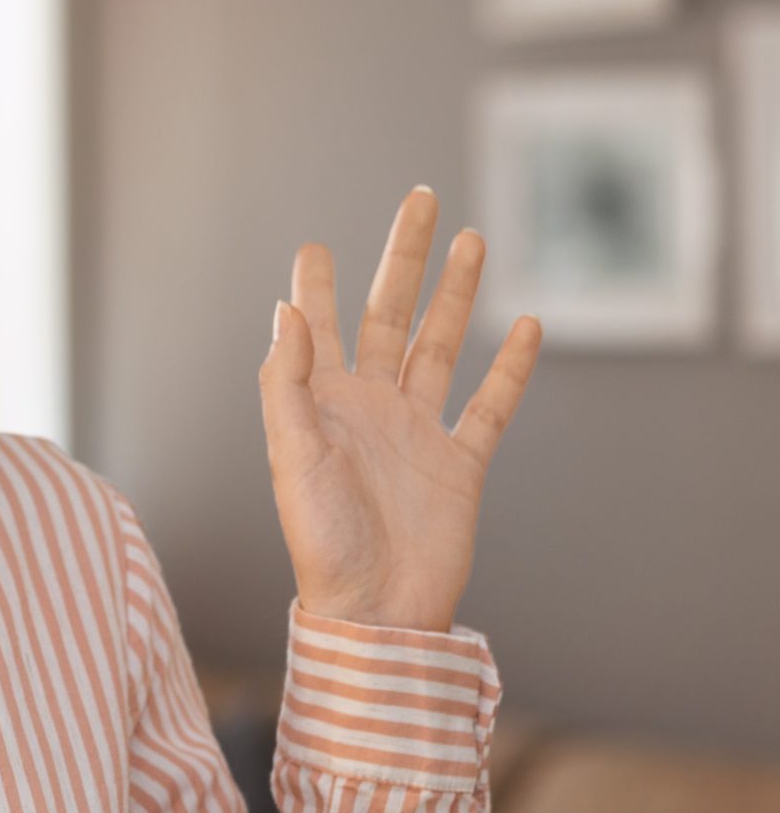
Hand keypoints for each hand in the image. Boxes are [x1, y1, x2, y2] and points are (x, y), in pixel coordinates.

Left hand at [257, 186, 542, 632]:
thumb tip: (286, 309)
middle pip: (391, 313)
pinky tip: (526, 324)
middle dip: (404, 257)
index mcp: (322, 403)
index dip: (318, 284)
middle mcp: (370, 406)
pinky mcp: (460, 463)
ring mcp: (418, 430)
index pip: (319, 326)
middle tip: (419, 197)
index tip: (315, 244)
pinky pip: (490, 405)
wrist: (375, 614)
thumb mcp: (291, 457)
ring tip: (472, 238)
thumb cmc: (320, 543)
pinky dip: (510, 367)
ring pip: (441, 344)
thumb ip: (287, 383)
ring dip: (457, 293)